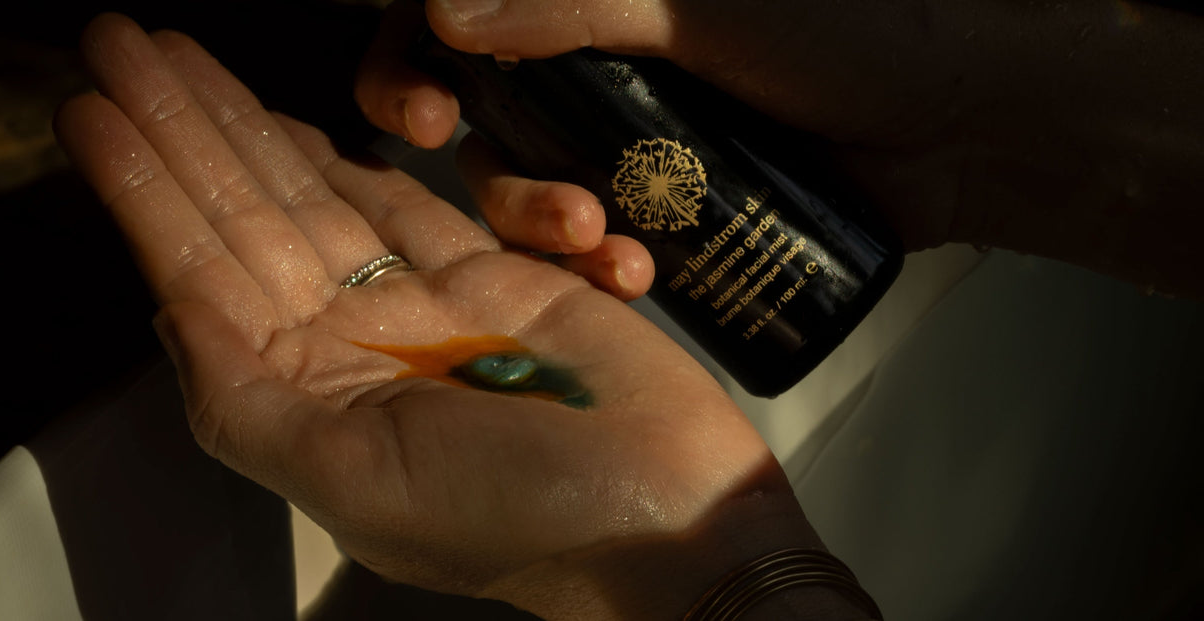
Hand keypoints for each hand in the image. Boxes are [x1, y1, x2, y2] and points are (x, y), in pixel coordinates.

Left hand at [55, 14, 833, 618]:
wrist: (675, 518)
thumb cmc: (523, 516)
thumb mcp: (359, 481)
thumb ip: (246, 398)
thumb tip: (165, 305)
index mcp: (304, 398)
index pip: (202, 270)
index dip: (142, 185)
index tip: (88, 105)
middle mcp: (346, 348)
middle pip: (243, 214)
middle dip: (179, 126)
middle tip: (115, 37)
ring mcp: (417, 308)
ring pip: (309, 192)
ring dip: (243, 121)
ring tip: (175, 52)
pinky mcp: (490, 276)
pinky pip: (399, 198)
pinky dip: (343, 153)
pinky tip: (287, 116)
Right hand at [357, 0, 1203, 297]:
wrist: (964, 129)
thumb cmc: (854, 33)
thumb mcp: (702, 8)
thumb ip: (575, 4)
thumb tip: (446, 12)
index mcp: (589, 5)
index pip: (459, 21)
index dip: (409, 61)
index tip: (419, 113)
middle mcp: (592, 63)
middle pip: (479, 117)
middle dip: (487, 170)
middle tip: (538, 209)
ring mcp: (627, 142)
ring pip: (528, 191)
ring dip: (540, 226)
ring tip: (600, 245)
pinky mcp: (663, 209)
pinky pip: (591, 243)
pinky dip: (592, 265)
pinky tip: (630, 278)